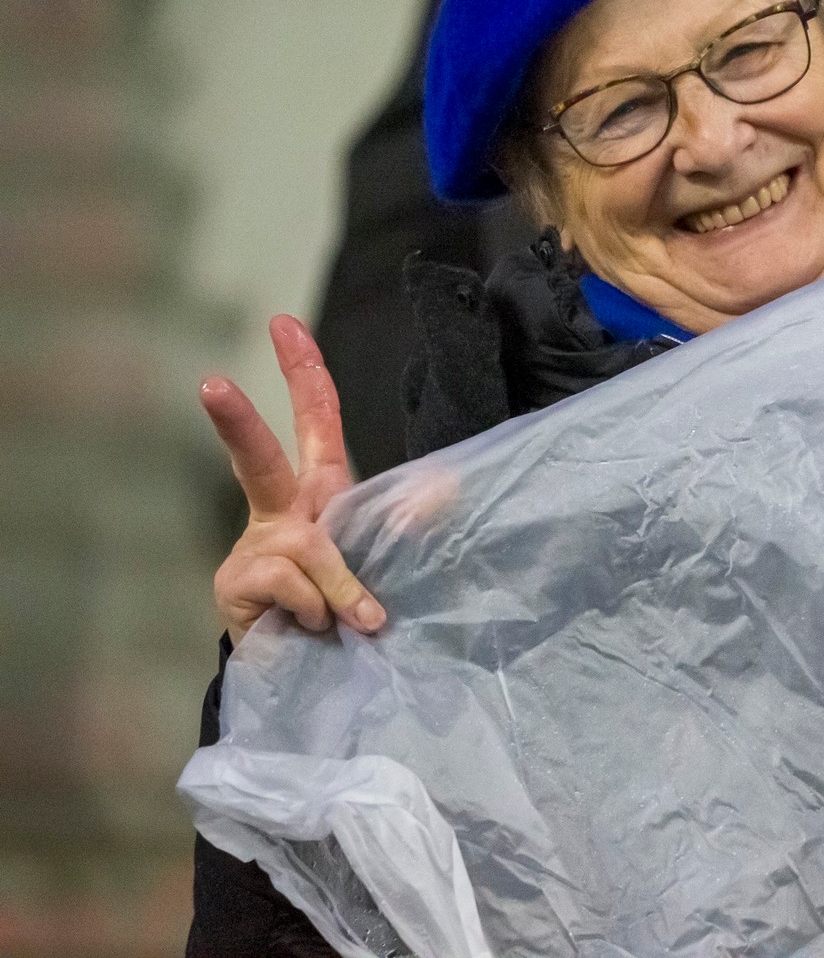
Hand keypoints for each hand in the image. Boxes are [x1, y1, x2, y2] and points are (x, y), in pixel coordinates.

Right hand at [202, 315, 383, 644]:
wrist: (313, 669)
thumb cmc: (352, 602)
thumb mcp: (387, 554)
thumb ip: (408, 518)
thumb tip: (445, 488)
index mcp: (320, 490)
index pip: (315, 421)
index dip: (303, 371)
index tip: (284, 323)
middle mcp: (282, 511)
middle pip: (259, 460)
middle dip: (235, 424)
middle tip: (210, 384)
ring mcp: (257, 548)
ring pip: (308, 549)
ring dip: (345, 589)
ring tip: (359, 621)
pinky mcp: (237, 587)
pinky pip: (297, 589)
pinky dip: (321, 611)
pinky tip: (314, 628)